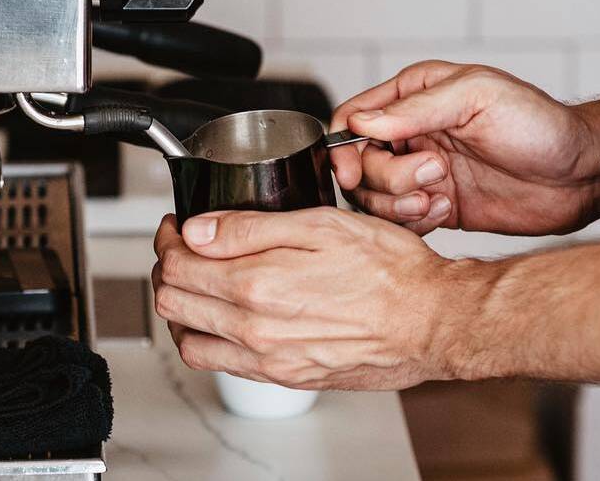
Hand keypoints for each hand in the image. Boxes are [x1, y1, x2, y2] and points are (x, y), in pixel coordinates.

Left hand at [151, 209, 482, 389]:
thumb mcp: (320, 224)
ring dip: (179, 306)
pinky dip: (204, 338)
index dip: (169, 238)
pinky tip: (219, 318)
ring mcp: (267, 358)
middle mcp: (254, 328)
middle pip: (172, 301)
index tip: (177, 227)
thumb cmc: (390, 270)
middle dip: (168, 267)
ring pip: (187, 338)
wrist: (432, 321)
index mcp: (257, 284)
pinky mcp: (283, 375)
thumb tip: (197, 231)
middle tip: (180, 248)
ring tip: (193, 282)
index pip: (178, 264)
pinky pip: (219, 364)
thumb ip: (248, 228)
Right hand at [330, 61, 599, 235]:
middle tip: (436, 174)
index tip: (352, 171)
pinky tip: (446, 212)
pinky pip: (398, 222)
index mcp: (413, 97)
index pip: (351, 118)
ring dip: (400, 204)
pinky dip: (414, 223)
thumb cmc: (540, 125)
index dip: (343, 148)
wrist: (581, 176)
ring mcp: (420, 172)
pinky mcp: (433, 206)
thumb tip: (360, 123)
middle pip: (359, 164)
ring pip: (374, 197)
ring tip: (440, 198)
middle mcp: (411, 134)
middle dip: (389, 178)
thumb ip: (415, 109)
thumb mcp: (477, 97)